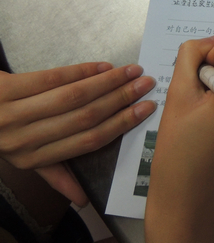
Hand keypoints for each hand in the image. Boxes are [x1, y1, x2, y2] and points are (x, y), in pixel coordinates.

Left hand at [0, 63, 155, 205]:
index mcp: (34, 158)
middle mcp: (24, 139)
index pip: (88, 142)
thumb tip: (82, 199)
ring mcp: (13, 113)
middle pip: (85, 117)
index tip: (146, 109)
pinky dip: (80, 71)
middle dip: (120, 99)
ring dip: (106, 82)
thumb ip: (54, 173)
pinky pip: (51, 77)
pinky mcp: (4, 88)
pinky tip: (101, 66)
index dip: (121, 125)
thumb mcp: (23, 158)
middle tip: (145, 84)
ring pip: (72, 96)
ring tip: (130, 71)